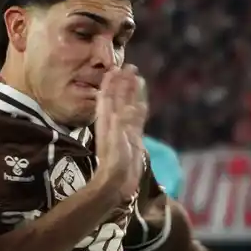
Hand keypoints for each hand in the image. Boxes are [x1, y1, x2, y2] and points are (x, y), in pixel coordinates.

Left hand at [92, 65, 148, 202]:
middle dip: (123, 82)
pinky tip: (142, 101)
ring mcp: (124, 130)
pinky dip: (140, 107)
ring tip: (137, 78)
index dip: (112, 83)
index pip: (108, 97)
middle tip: (129, 66)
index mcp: (108, 122)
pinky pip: (137, 118)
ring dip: (132, 92)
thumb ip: (124, 124)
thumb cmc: (114, 165)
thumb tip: (131, 106)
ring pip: (129, 105)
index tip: (116, 67)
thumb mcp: (118, 143)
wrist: (116, 184)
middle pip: (119, 98)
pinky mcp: (134, 138)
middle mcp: (115, 123)